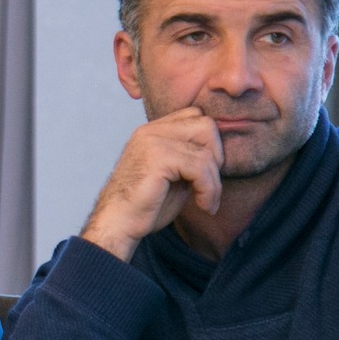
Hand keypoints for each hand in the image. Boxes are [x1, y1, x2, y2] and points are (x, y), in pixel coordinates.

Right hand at [80, 107, 223, 261]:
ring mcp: (153, 141)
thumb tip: (220, 153)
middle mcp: (151, 130)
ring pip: (206, 151)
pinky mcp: (158, 157)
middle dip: (216, 156)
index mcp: (153, 131)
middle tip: (209, 185)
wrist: (118, 224)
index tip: (206, 173)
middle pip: (206, 124)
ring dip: (214, 182)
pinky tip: (203, 206)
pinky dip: (209, 190)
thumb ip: (190, 157)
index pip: (195, 116)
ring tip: (206, 202)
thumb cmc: (145, 206)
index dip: (209, 143)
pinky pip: (200, 168)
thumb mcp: (173, 175)